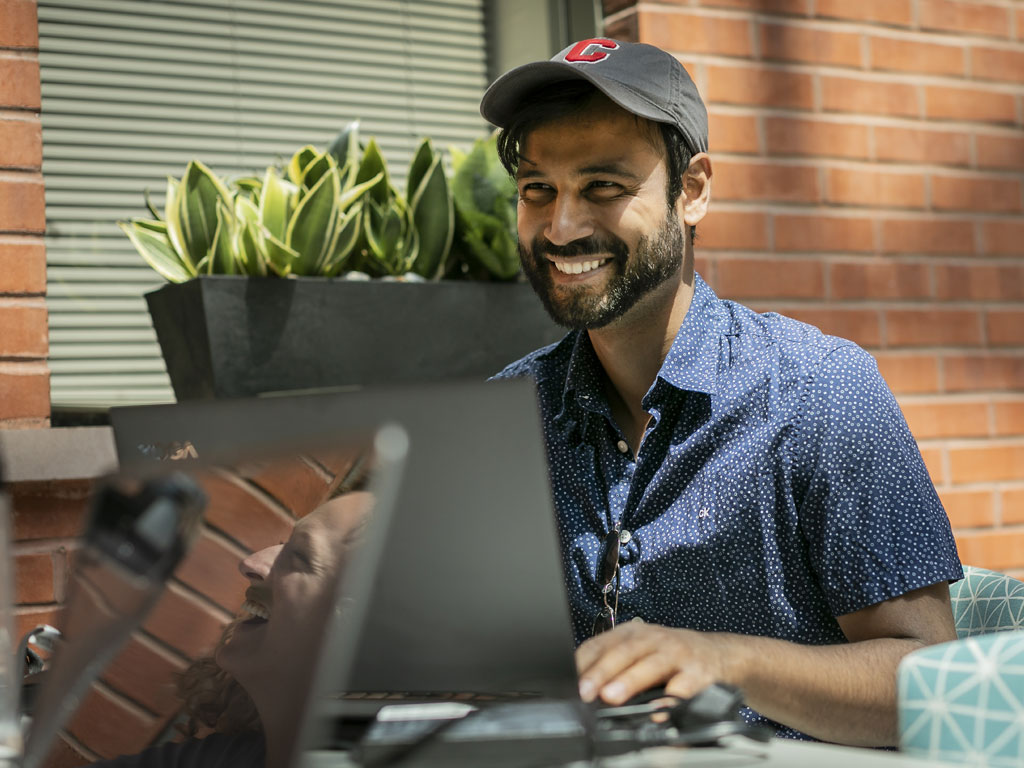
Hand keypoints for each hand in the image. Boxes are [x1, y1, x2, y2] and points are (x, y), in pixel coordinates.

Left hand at [575, 622, 733, 704]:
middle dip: (601, 672)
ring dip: (629, 681)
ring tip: (612, 697)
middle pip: (623, 652)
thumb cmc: (673, 655)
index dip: (584, 663)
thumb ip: (614, 664)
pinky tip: (657, 712)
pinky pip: (683, 687)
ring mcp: (678, 654)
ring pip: (651, 665)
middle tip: (585, 692)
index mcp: (634, 633)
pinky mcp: (699, 673)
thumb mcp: (641, 650)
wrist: (722, 654)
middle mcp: (654, 639)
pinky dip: (670, 699)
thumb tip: (583, 687)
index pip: (601, 644)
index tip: (570, 682)